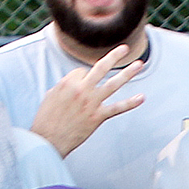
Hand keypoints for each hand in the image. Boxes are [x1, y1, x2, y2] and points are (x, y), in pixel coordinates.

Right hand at [29, 42, 147, 157]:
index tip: (82, 83)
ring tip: (139, 64)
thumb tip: (76, 82)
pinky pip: (117, 108)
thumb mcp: (51, 95)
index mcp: (68, 82)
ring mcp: (91, 103)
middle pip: (101, 67)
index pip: (83, 71)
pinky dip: (130, 103)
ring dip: (128, 73)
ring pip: (113, 84)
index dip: (83, 77)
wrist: (48, 140)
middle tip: (125, 48)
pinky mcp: (97, 117)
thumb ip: (65, 86)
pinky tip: (141, 98)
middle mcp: (81, 89)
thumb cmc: (46, 119)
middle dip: (115, 56)